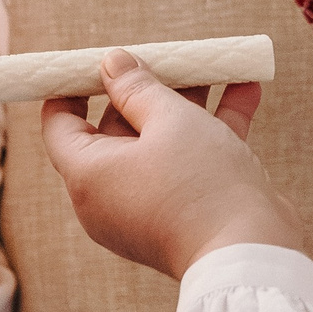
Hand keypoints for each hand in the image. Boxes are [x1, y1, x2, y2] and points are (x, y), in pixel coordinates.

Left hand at [40, 50, 296, 280]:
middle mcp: (110, 195)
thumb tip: (111, 62)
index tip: (94, 60)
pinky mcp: (185, 212)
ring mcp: (148, 206)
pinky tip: (246, 89)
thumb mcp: (169, 121)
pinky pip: (189, 162)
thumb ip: (139, 87)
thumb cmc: (200, 184)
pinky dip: (213, 128)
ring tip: (213, 65)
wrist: (252, 255)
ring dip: (187, 103)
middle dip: (145, 88)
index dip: (72, 87)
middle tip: (168, 56)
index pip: (60, 124)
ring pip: (160, 142)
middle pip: (116, 129)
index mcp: (88, 174)